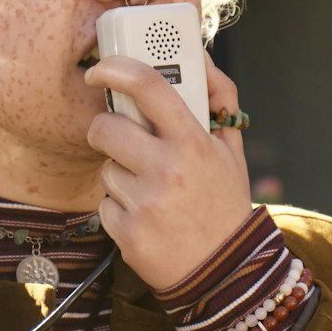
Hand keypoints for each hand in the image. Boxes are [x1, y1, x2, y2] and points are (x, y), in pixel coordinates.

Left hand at [85, 50, 252, 290]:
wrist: (226, 272)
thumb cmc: (224, 202)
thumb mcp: (230, 150)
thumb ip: (217, 100)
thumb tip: (199, 58)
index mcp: (194, 143)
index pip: (149, 87)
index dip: (118, 68)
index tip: (101, 68)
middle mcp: (168, 170)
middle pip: (106, 127)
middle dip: (108, 128)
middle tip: (123, 138)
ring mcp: (145, 203)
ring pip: (104, 167)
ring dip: (119, 173)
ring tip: (150, 188)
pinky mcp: (126, 232)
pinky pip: (104, 203)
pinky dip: (120, 207)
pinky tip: (146, 215)